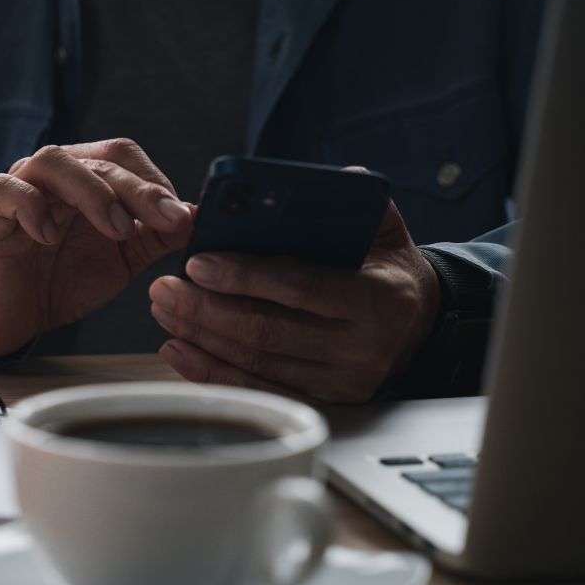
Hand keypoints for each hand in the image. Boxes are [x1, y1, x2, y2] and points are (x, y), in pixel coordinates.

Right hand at [0, 139, 193, 356]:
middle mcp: (55, 174)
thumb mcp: (123, 260)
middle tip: (166, 221)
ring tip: (116, 230)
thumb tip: (198, 217)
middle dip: (139, 190)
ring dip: (92, 192)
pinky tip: (48, 236)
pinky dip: (32, 207)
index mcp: (87, 177)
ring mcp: (20, 187)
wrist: (14, 318)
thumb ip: (156, 236)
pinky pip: (6, 189)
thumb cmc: (64, 281)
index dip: (154, 181)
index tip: (181, 217)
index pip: (124, 155)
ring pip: (54, 161)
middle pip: (99, 158)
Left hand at [148, 201, 441, 402]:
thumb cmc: (385, 265)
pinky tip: (179, 349)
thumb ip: (350, 199)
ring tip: (163, 308)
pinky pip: (259, 389)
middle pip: (267, 331)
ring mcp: (341, 380)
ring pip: (256, 363)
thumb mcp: (383, 226)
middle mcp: (360, 346)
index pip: (299, 286)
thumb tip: (302, 184)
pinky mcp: (323, 401)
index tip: (196, 262)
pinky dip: (213, 371)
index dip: (244, 276)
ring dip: (200, 336)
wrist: (422, 322)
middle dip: (205, 310)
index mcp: (376, 296)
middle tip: (162, 288)